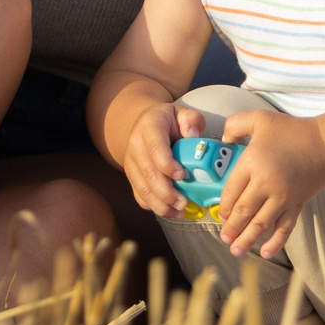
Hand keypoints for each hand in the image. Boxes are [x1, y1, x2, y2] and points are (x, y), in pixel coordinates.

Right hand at [123, 100, 203, 218]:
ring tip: (179, 212)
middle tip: (183, 203)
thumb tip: (193, 134)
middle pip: (147, 172)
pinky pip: (139, 195)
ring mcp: (131, 163)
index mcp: (148, 127)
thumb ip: (191, 120)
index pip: (154, 146)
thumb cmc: (168, 122)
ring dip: (160, 204)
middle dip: (166, 191)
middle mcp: (135, 146)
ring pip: (142, 188)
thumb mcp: (181, 113)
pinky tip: (170, 212)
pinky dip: (154, 206)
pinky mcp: (132, 177)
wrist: (144, 124)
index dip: (166, 163)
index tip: (181, 176)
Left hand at [216, 107, 324, 259]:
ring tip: (236, 250)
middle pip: (243, 212)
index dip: (223, 206)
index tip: (220, 215)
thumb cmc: (291, 131)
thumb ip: (235, 125)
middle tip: (224, 238)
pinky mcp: (296, 205)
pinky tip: (265, 253)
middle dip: (231, 228)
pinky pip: (284, 228)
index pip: (231, 191)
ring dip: (247, 239)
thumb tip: (224, 140)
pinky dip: (275, 242)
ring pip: (260, 224)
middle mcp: (266, 184)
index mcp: (253, 163)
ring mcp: (283, 197)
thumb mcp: (259, 119)